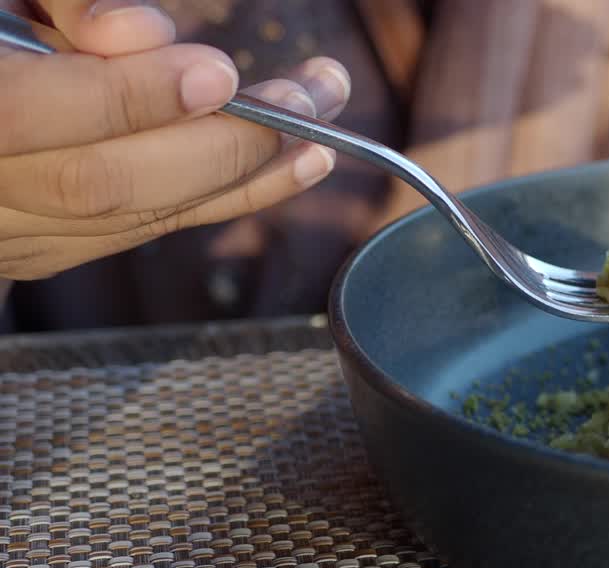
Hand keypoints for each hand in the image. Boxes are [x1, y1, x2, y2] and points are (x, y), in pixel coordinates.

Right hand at [0, 0, 351, 279]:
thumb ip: (64, 2)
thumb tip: (142, 31)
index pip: (28, 115)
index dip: (129, 97)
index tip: (219, 73)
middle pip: (100, 183)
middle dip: (218, 142)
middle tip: (304, 99)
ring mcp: (13, 230)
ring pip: (137, 216)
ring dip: (249, 173)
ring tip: (325, 129)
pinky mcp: (52, 250)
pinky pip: (152, 228)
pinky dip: (232, 195)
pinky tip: (296, 165)